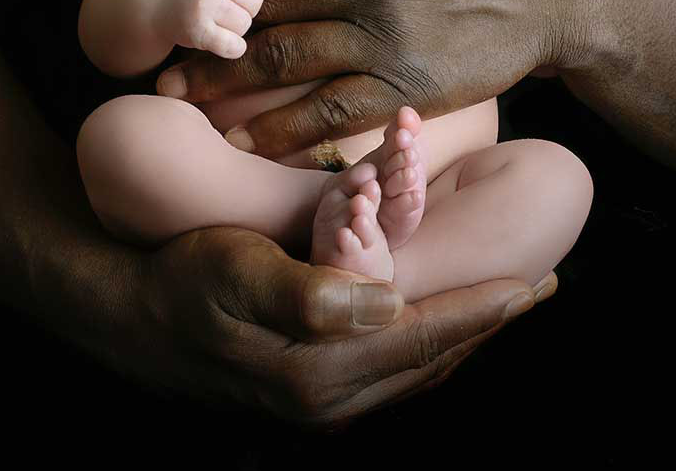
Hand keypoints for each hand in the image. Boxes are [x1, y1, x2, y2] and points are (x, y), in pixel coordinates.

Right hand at [107, 226, 555, 426]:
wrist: (131, 317)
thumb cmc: (183, 277)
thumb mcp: (240, 270)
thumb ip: (314, 294)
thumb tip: (390, 304)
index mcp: (317, 369)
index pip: (422, 336)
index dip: (480, 307)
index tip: (532, 281)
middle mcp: (327, 399)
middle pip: (430, 360)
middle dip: (489, 322)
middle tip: (543, 284)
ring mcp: (320, 404)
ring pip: (417, 370)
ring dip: (466, 335)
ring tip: (508, 300)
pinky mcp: (312, 395)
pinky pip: (392, 372)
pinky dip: (430, 345)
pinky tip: (444, 322)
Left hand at [154, 0, 592, 156]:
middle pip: (262, 5)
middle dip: (205, 32)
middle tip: (161, 56)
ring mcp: (383, 32)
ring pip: (281, 60)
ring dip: (223, 82)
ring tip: (183, 98)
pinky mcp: (407, 84)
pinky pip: (328, 111)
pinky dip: (279, 128)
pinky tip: (244, 139)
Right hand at [155, 0, 269, 59]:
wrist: (147, 7)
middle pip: (256, 2)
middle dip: (246, 12)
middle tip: (225, 14)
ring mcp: (203, 1)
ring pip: (245, 25)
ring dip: (234, 31)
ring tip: (215, 24)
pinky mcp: (196, 28)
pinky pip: (234, 46)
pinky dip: (231, 49)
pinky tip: (218, 43)